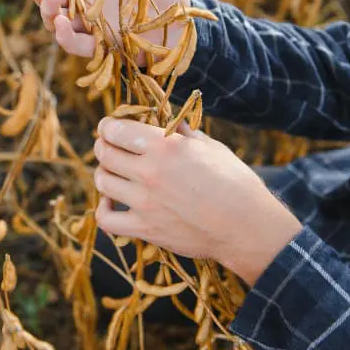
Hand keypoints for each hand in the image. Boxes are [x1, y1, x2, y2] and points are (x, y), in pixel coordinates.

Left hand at [92, 118, 302, 285]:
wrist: (247, 226)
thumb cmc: (235, 182)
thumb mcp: (211, 147)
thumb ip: (184, 132)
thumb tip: (171, 120)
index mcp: (164, 146)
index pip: (116, 130)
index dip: (107, 126)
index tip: (108, 127)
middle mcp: (149, 172)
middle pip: (105, 153)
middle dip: (103, 146)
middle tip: (107, 146)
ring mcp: (144, 202)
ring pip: (102, 181)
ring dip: (104, 173)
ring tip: (112, 172)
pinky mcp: (145, 228)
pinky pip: (106, 219)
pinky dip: (103, 209)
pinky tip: (111, 202)